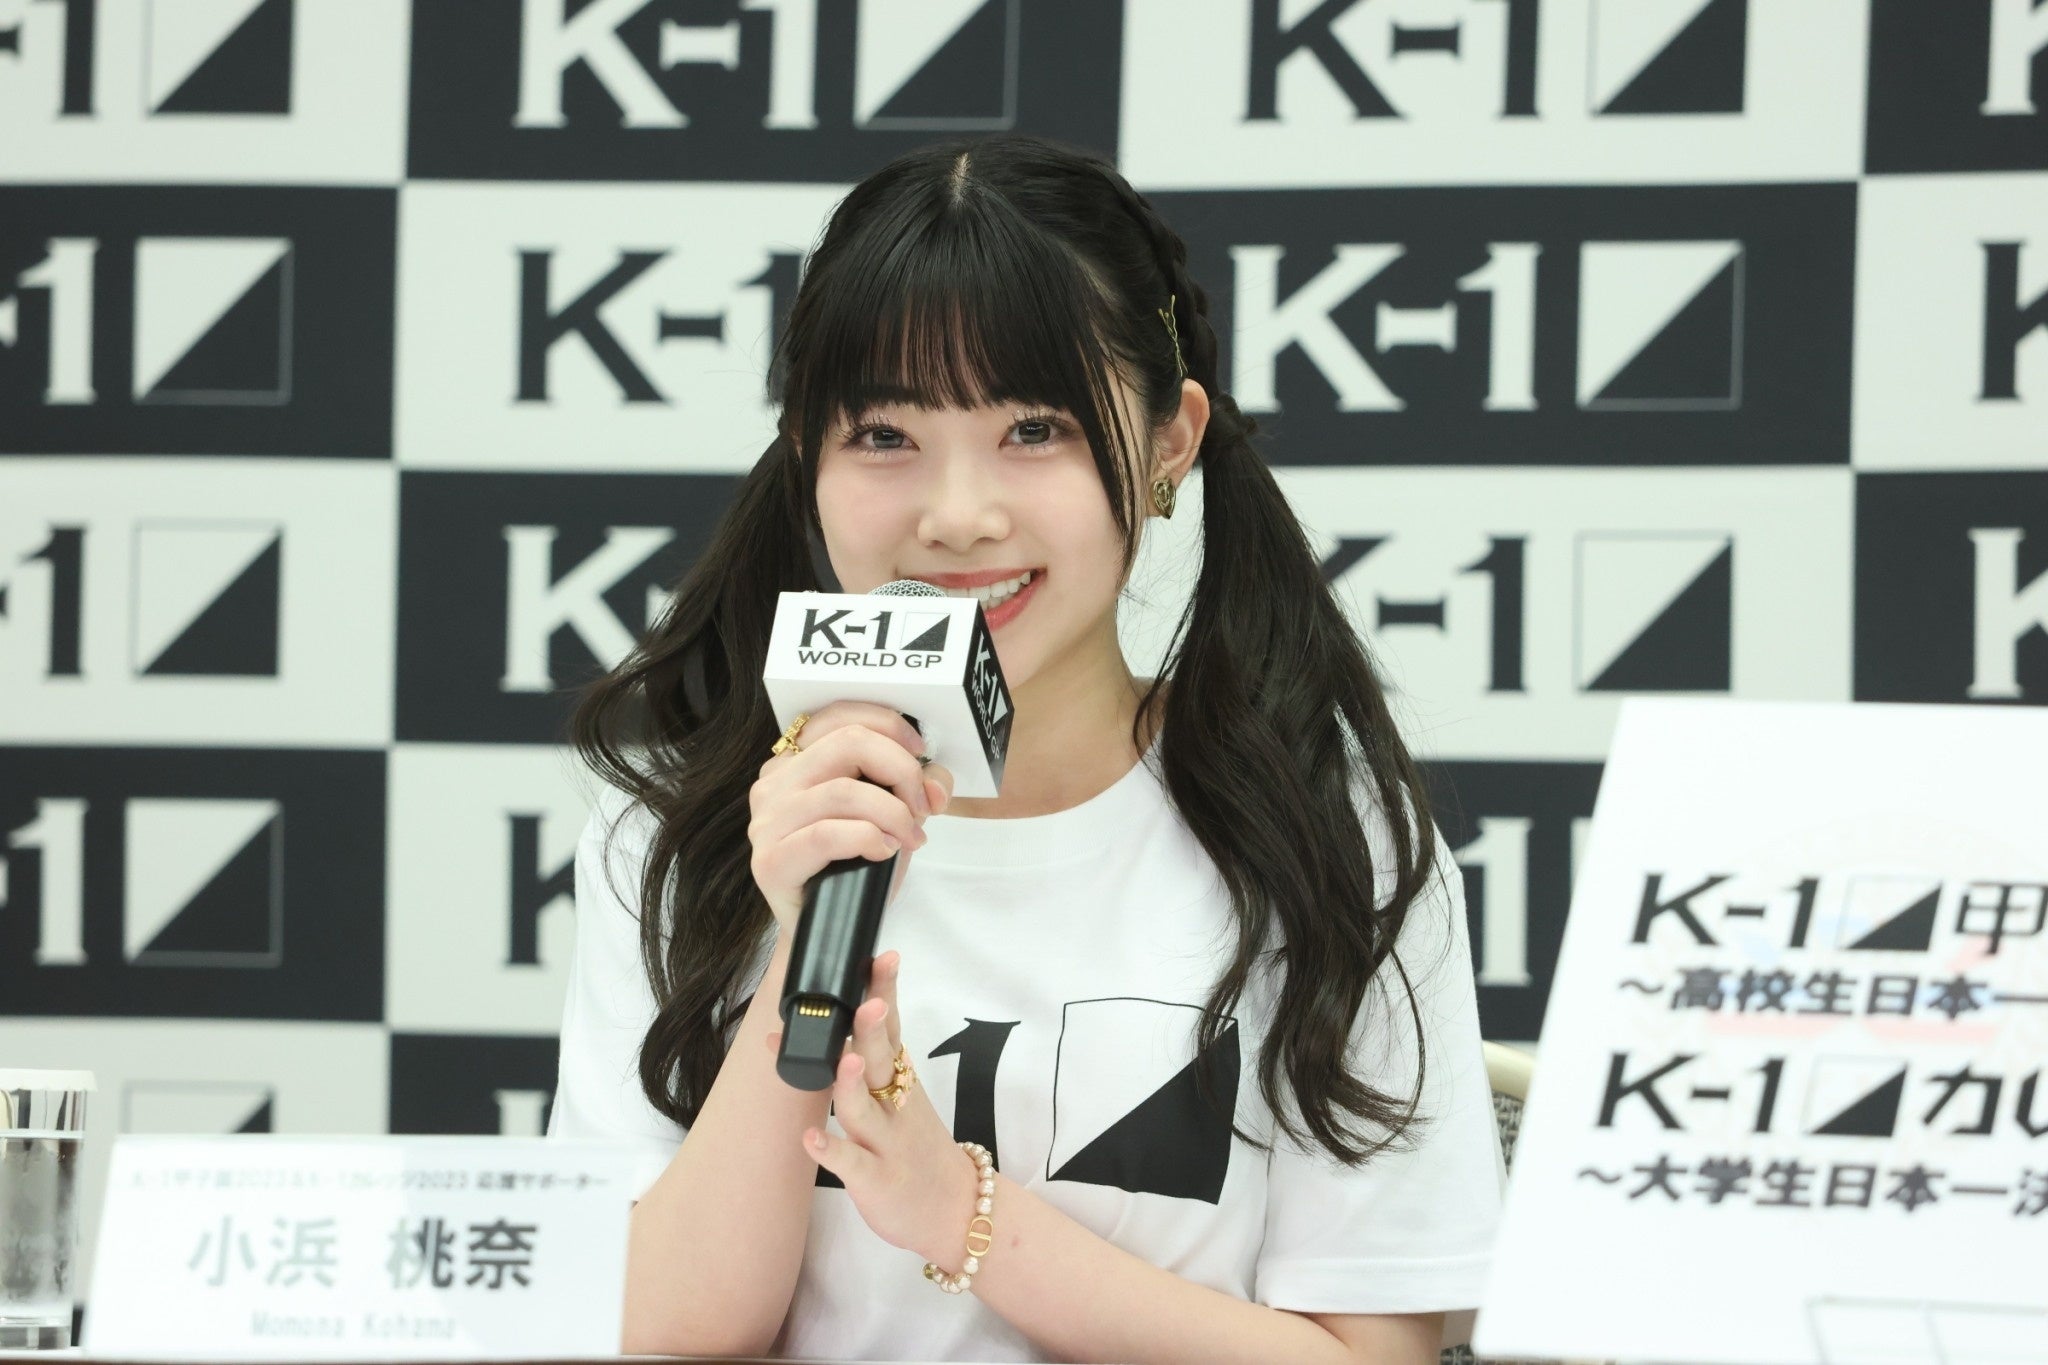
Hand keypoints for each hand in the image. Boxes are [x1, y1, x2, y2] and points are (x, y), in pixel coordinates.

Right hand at [747, 701, 954, 931]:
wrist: (828, 931)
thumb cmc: (856, 866)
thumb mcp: (894, 814)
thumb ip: (919, 787)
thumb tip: (935, 785)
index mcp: (795, 761)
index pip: (838, 714)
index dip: (889, 725)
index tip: (921, 752)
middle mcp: (774, 783)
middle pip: (849, 743)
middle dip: (901, 771)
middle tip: (922, 806)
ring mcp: (766, 822)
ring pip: (844, 791)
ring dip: (893, 813)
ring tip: (909, 837)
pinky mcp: (770, 861)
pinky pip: (827, 834)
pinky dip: (867, 838)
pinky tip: (883, 851)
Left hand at [767, 951, 979, 1268]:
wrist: (957, 1211)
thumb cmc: (919, 1147)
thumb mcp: (905, 1095)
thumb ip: (873, 1058)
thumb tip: (830, 1018)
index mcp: (902, 1080)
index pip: (893, 1027)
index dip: (886, 992)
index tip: (882, 957)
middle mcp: (895, 1105)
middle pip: (883, 1061)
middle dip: (872, 1030)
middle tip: (865, 1001)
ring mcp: (887, 1143)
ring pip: (864, 1110)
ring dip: (851, 1085)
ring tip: (842, 1062)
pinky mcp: (876, 1180)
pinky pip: (852, 1164)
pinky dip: (830, 1151)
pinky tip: (809, 1139)